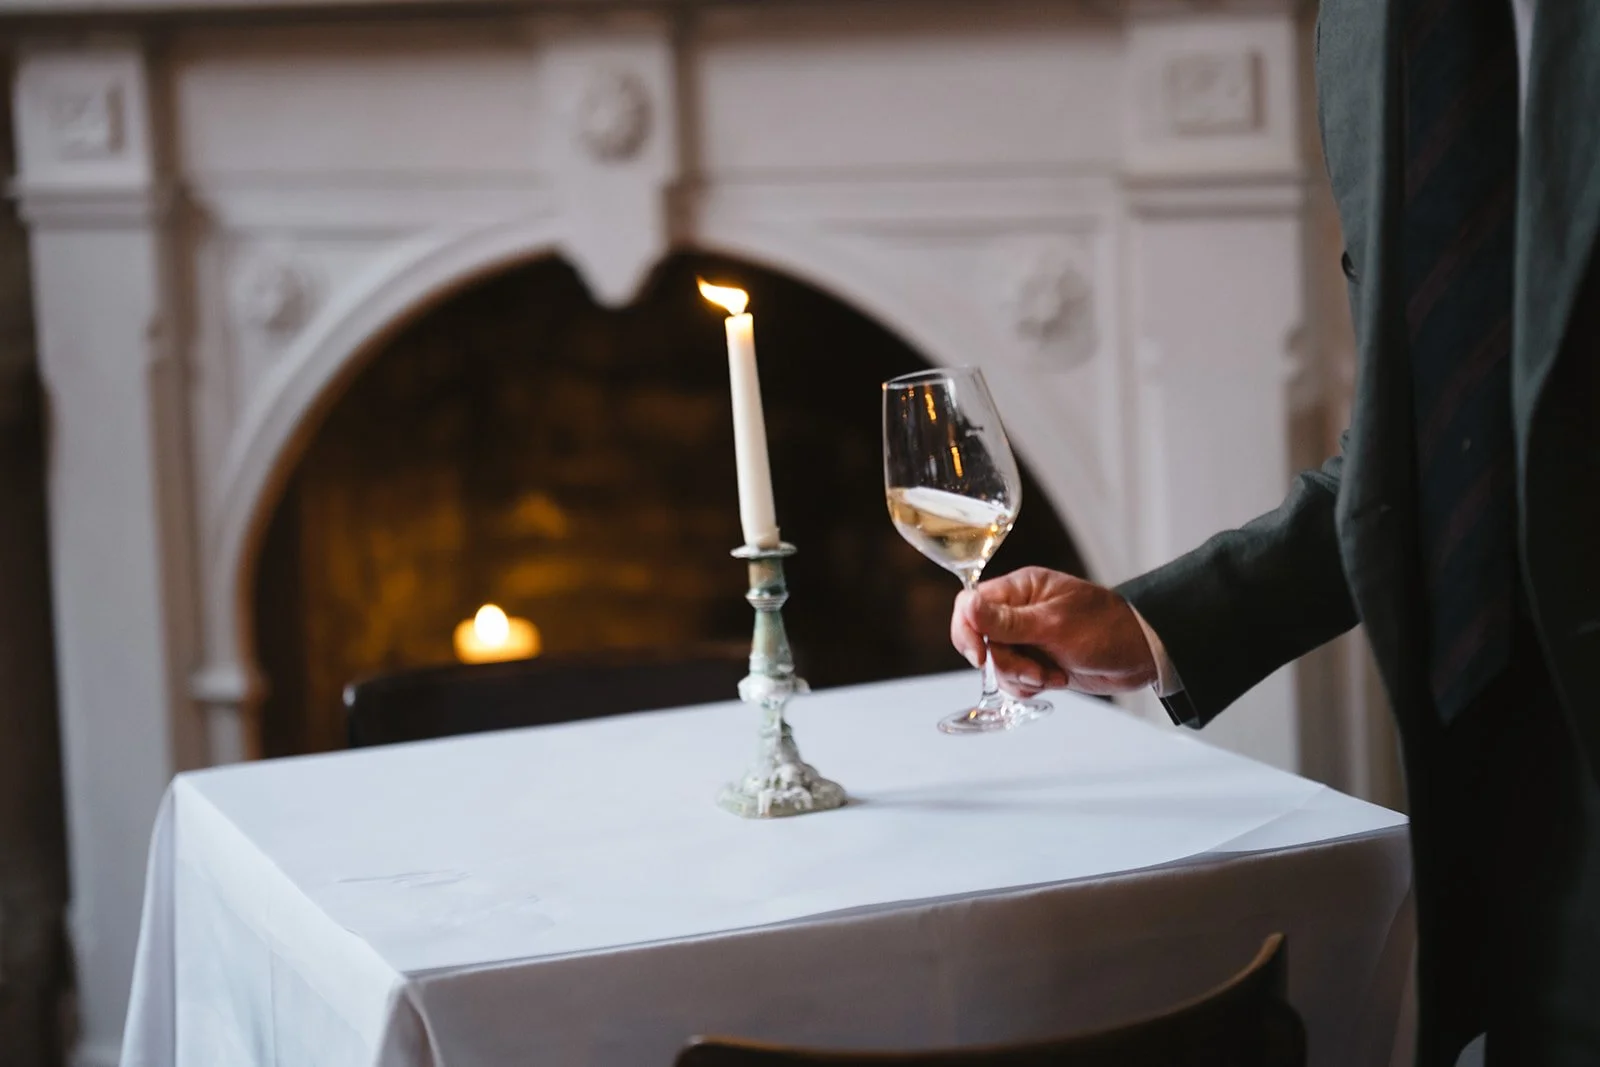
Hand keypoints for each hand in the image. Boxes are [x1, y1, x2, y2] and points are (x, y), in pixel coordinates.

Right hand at [950, 566, 1158, 697]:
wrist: (1142, 656)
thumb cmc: (1106, 629)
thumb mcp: (1053, 626)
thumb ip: (1006, 621)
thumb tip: (967, 606)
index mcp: (1020, 589)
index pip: (970, 604)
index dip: (967, 632)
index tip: (981, 657)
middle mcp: (1018, 611)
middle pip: (981, 640)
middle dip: (1005, 663)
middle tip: (1035, 670)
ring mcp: (1027, 637)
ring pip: (996, 664)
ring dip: (1021, 677)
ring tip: (1052, 676)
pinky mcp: (1037, 660)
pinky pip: (1013, 678)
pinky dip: (1030, 685)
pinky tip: (1056, 680)